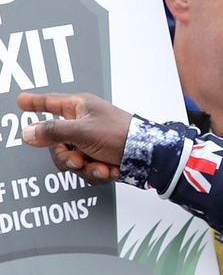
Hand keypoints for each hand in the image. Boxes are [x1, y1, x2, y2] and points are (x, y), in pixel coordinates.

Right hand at [18, 91, 133, 182]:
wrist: (150, 158)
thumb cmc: (121, 135)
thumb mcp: (82, 131)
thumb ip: (53, 132)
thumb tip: (27, 133)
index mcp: (80, 107)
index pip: (51, 103)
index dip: (35, 103)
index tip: (20, 101)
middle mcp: (84, 124)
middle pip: (56, 142)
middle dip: (66, 156)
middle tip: (77, 160)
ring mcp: (92, 143)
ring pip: (71, 159)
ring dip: (85, 167)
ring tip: (101, 167)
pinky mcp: (101, 159)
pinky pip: (87, 169)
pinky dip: (98, 173)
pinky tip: (110, 171)